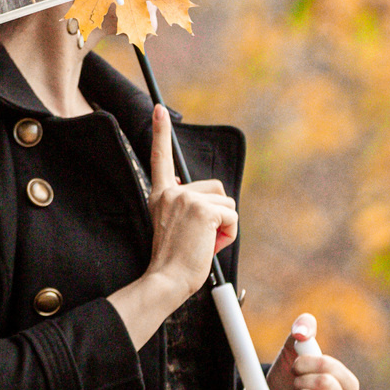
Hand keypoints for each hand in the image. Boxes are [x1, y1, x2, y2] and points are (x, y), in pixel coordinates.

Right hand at [139, 104, 235, 296]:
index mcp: (161, 195)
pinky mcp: (203, 210)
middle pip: (217, 190)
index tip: (158, 110)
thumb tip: (210, 201)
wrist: (167, 279)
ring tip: (204, 243)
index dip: (159, 132)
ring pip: (227, 205)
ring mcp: (187, 198)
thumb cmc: (174, 262)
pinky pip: (231, 218)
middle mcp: (172, 192)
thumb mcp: (174, 226)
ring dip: (224, 227)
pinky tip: (210, 245)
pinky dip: (228, 235)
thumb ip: (185, 208)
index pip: (160, 158)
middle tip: (200, 239)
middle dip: (218, 215)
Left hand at [253, 315, 358, 389]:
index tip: (295, 365)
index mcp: (347, 383)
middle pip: (327, 384)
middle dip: (303, 379)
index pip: (331, 367)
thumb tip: (302, 329)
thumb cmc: (290, 375)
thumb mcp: (294, 348)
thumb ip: (303, 329)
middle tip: (295, 384)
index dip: (307, 362)